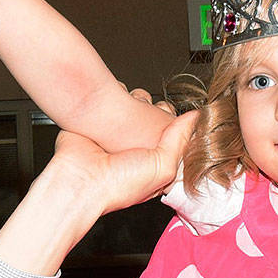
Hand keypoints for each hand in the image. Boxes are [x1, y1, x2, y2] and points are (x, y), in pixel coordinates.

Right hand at [49, 107, 197, 217]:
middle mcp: (138, 149)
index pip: (176, 140)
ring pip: (139, 106)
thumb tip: (196, 119)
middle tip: (161, 109)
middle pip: (158, 119)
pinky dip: (121, 94)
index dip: (182, 126)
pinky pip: (117, 99)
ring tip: (140, 103)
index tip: (186, 117)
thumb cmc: (119, 183)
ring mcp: (120, 134)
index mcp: (156, 165)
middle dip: (161, 109)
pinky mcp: (102, 121)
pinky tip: (124, 96)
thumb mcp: (163, 168)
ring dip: (141, 100)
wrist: (80, 178)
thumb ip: (181, 142)